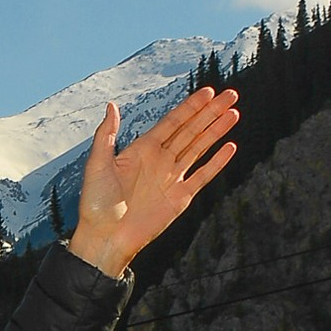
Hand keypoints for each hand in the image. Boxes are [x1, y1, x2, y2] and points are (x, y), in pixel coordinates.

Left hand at [66, 87, 239, 275]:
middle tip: (231, 95)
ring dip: (217, 131)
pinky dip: (217, 162)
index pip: (173, 122)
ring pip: (200, 148)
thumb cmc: (96, 203)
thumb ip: (106, 135)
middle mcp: (160, 160)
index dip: (191, 107)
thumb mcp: (97, 165)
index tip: (209, 92)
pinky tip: (230, 147)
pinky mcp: (180, 198)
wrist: (105, 238)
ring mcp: (172, 178)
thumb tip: (111, 105)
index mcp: (142, 149)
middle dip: (211, 112)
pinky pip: (202, 176)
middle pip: (191, 130)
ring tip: (234, 113)